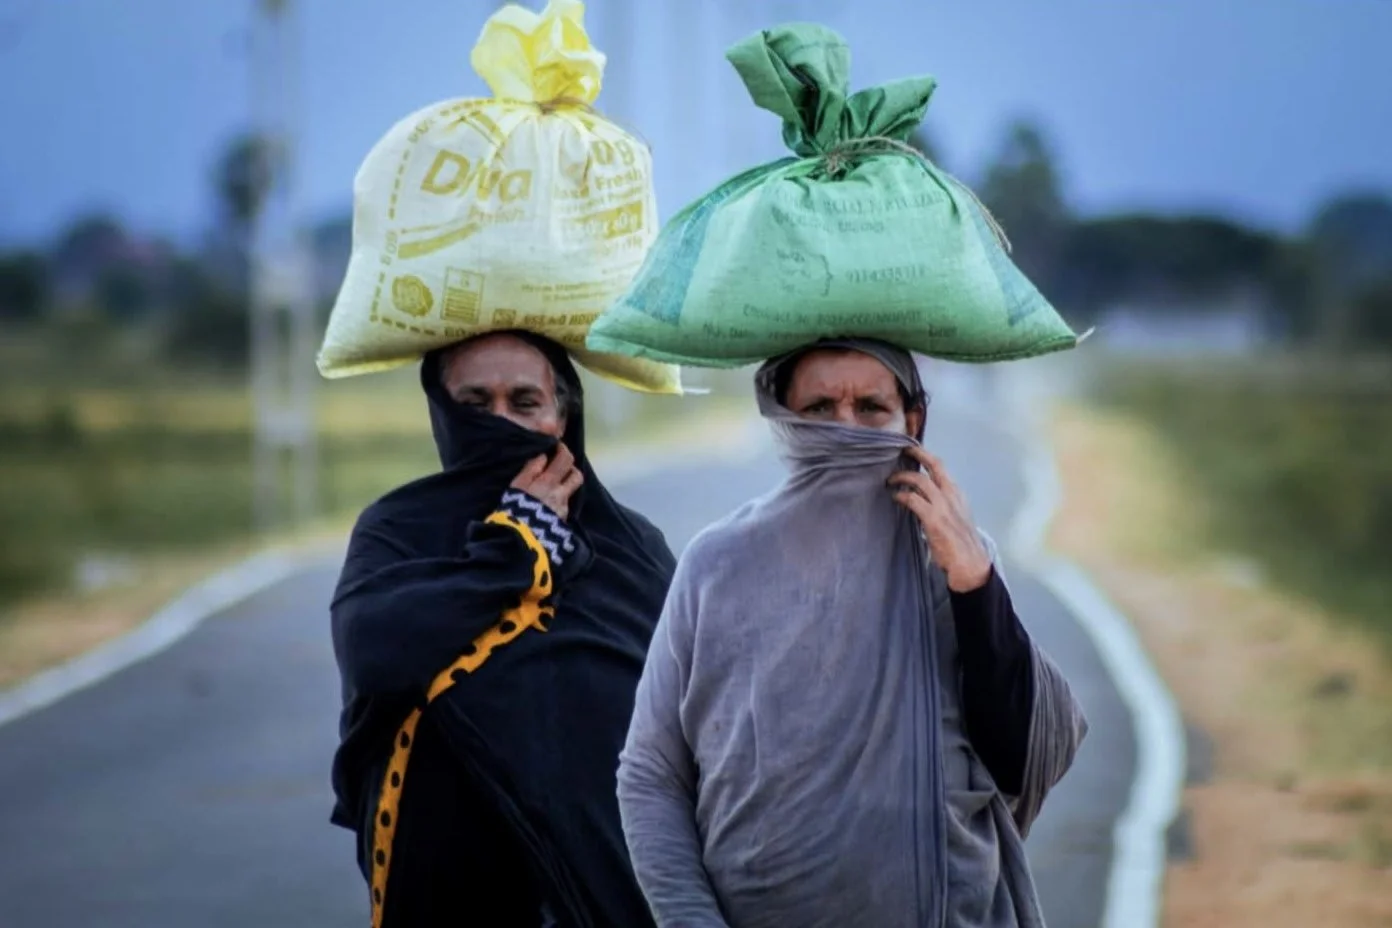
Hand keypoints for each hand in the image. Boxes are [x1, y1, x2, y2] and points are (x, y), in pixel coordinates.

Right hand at [511, 444, 583, 520]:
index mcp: (549, 481)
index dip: (563, 449)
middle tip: (560, 465)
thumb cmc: (514, 509)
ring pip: (572, 491)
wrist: (521, 540)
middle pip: (576, 475)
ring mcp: (563, 508)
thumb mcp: (516, 486)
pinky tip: (548, 505)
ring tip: (556, 485)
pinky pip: (564, 506)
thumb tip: (543, 456)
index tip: (556, 447)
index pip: (565, 458)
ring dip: (568, 485)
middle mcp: (560, 493)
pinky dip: (559, 502)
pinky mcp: (562, 521)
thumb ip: (530, 469)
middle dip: (570, 467)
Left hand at [888, 446, 992, 592]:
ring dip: (902, 477)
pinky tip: (895, 496)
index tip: (913, 449)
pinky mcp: (933, 518)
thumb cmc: (961, 542)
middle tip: (900, 451)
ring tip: (891, 480)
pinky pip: (912, 499)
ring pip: (919, 480)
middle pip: (933, 465)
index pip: (941, 467)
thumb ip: (942, 504)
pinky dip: (901, 495)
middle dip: (915, 453)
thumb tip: (923, 499)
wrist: (969, 561)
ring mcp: (943, 505)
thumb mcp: (956, 516)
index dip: (926, 455)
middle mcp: (951, 494)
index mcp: (957, 493)